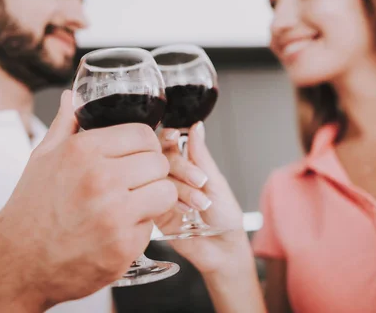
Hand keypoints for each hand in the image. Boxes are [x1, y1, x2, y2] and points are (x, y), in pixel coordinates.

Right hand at [0, 91, 176, 305]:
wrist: (17, 264)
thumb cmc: (30, 211)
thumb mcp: (42, 159)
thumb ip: (64, 125)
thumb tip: (72, 97)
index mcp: (83, 151)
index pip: (142, 134)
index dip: (144, 145)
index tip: (138, 156)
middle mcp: (100, 179)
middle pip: (158, 162)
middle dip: (151, 171)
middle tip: (135, 182)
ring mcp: (114, 214)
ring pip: (165, 192)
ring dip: (154, 198)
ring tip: (133, 204)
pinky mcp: (124, 246)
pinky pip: (154, 226)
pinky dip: (141, 228)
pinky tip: (119, 229)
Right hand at [154, 122, 250, 275]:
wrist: (222, 248)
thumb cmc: (225, 216)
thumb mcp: (216, 182)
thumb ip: (201, 155)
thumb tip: (197, 126)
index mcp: (188, 164)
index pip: (170, 143)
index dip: (169, 138)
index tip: (174, 137)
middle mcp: (172, 176)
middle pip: (162, 159)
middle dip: (182, 168)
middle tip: (200, 181)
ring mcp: (162, 193)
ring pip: (158, 179)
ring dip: (180, 189)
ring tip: (200, 203)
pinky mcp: (154, 211)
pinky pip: (151, 199)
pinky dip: (168, 202)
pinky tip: (184, 211)